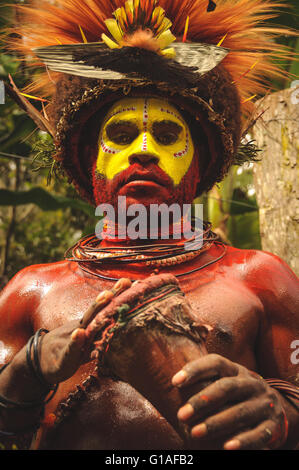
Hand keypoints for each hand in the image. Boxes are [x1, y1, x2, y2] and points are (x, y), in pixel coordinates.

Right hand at [38, 278, 131, 383]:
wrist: (41, 360)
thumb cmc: (72, 347)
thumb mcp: (90, 338)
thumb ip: (105, 329)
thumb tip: (126, 320)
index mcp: (91, 324)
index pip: (107, 308)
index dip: (120, 296)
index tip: (134, 282)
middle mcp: (83, 327)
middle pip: (99, 309)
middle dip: (112, 295)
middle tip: (125, 282)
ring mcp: (73, 338)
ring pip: (86, 323)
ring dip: (96, 309)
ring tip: (106, 296)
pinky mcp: (65, 356)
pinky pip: (70, 348)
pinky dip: (74, 341)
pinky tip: (78, 333)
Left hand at [172, 354, 287, 449]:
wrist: (272, 409)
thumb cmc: (235, 396)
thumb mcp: (224, 383)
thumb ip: (203, 382)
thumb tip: (171, 383)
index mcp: (236, 370)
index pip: (216, 362)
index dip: (195, 369)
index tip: (174, 382)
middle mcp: (252, 383)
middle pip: (227, 387)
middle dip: (202, 401)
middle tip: (181, 415)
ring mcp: (264, 403)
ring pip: (240, 412)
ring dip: (216, 423)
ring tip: (194, 433)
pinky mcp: (273, 425)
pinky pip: (259, 434)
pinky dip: (243, 441)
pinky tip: (226, 447)